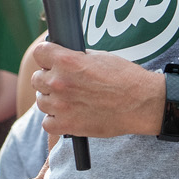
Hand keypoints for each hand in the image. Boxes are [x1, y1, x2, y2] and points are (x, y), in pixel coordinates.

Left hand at [31, 41, 163, 138]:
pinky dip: (55, 120)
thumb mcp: (99, 57)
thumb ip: (75, 58)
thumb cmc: (125, 78)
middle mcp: (60, 82)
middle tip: (65, 83)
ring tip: (70, 100)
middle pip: (37, 78)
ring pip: (40, 101)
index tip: (51, 61)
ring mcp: (61, 105)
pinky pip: (47, 123)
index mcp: (67, 60)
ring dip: (52, 100)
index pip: (39, 52)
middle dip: (49, 78)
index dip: (46, 56)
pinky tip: (68, 115)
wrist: (141, 103)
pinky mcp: (67, 126)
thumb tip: (62, 59)